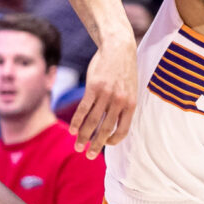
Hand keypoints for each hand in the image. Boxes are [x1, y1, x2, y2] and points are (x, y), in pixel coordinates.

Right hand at [71, 38, 137, 158]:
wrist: (118, 47)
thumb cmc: (123, 70)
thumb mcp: (130, 89)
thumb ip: (123, 106)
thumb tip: (113, 123)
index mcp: (131, 104)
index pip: (123, 130)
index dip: (113, 140)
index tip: (105, 144)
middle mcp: (119, 101)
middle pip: (105, 129)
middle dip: (96, 145)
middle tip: (88, 156)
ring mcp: (106, 94)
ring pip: (92, 121)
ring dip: (84, 136)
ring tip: (78, 147)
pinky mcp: (93, 87)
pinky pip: (83, 109)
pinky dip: (77, 121)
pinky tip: (72, 130)